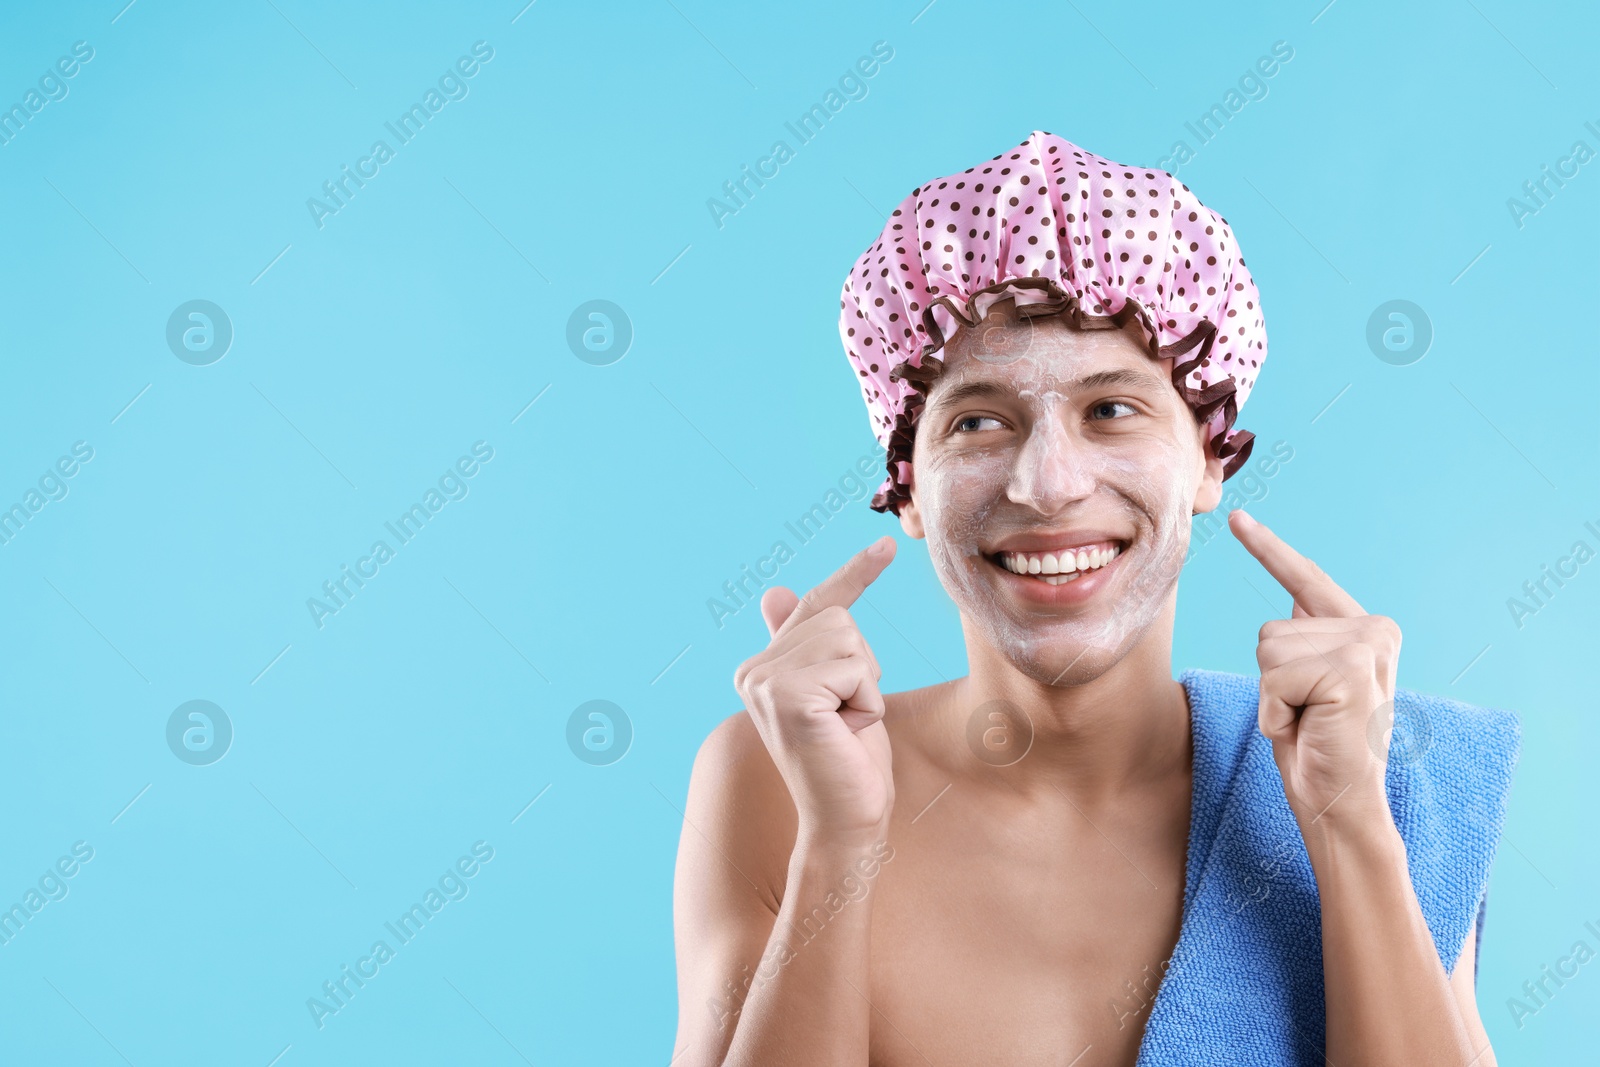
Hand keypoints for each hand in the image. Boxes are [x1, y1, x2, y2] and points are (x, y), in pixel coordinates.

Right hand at [732, 536, 897, 841]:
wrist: (848, 824)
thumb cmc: (847, 762)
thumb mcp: (834, 692)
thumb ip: (805, 645)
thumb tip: (774, 590)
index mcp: (760, 666)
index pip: (815, 605)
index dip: (855, 574)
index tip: (888, 544)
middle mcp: (753, 670)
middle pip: (840, 619)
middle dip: (863, 669)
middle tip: (847, 719)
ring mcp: (765, 682)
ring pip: (850, 639)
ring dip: (866, 687)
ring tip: (845, 727)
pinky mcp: (790, 697)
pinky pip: (855, 667)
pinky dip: (866, 702)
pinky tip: (845, 734)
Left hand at [1228, 510, 1401, 831]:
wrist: (1342, 806)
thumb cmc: (1319, 750)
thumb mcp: (1309, 685)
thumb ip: (1310, 639)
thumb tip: (1296, 601)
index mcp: (1365, 629)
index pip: (1305, 580)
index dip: (1268, 548)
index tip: (1236, 517)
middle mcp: (1374, 630)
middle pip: (1270, 629)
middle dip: (1271, 680)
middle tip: (1306, 717)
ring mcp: (1365, 647)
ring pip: (1267, 649)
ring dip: (1273, 697)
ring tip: (1309, 723)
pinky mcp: (1349, 671)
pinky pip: (1273, 677)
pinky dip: (1275, 712)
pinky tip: (1306, 731)